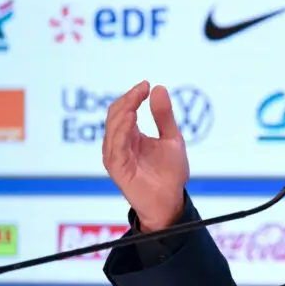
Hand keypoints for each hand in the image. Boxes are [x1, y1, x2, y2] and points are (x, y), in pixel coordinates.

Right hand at [102, 81, 188, 231]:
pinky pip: (116, 146)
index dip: (133, 96)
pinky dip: (121, 130)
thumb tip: (158, 88)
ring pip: (113, 128)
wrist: (171, 200)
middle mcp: (119, 144)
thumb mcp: (171, 138)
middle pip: (115, 115)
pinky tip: (130, 118)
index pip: (124, 109)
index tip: (146, 84)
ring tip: (135, 100)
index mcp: (130, 135)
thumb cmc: (170, 172)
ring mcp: (116, 156)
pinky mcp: (117, 168)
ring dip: (123, 112)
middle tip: (142, 89)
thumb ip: (164, 116)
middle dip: (128, 100)